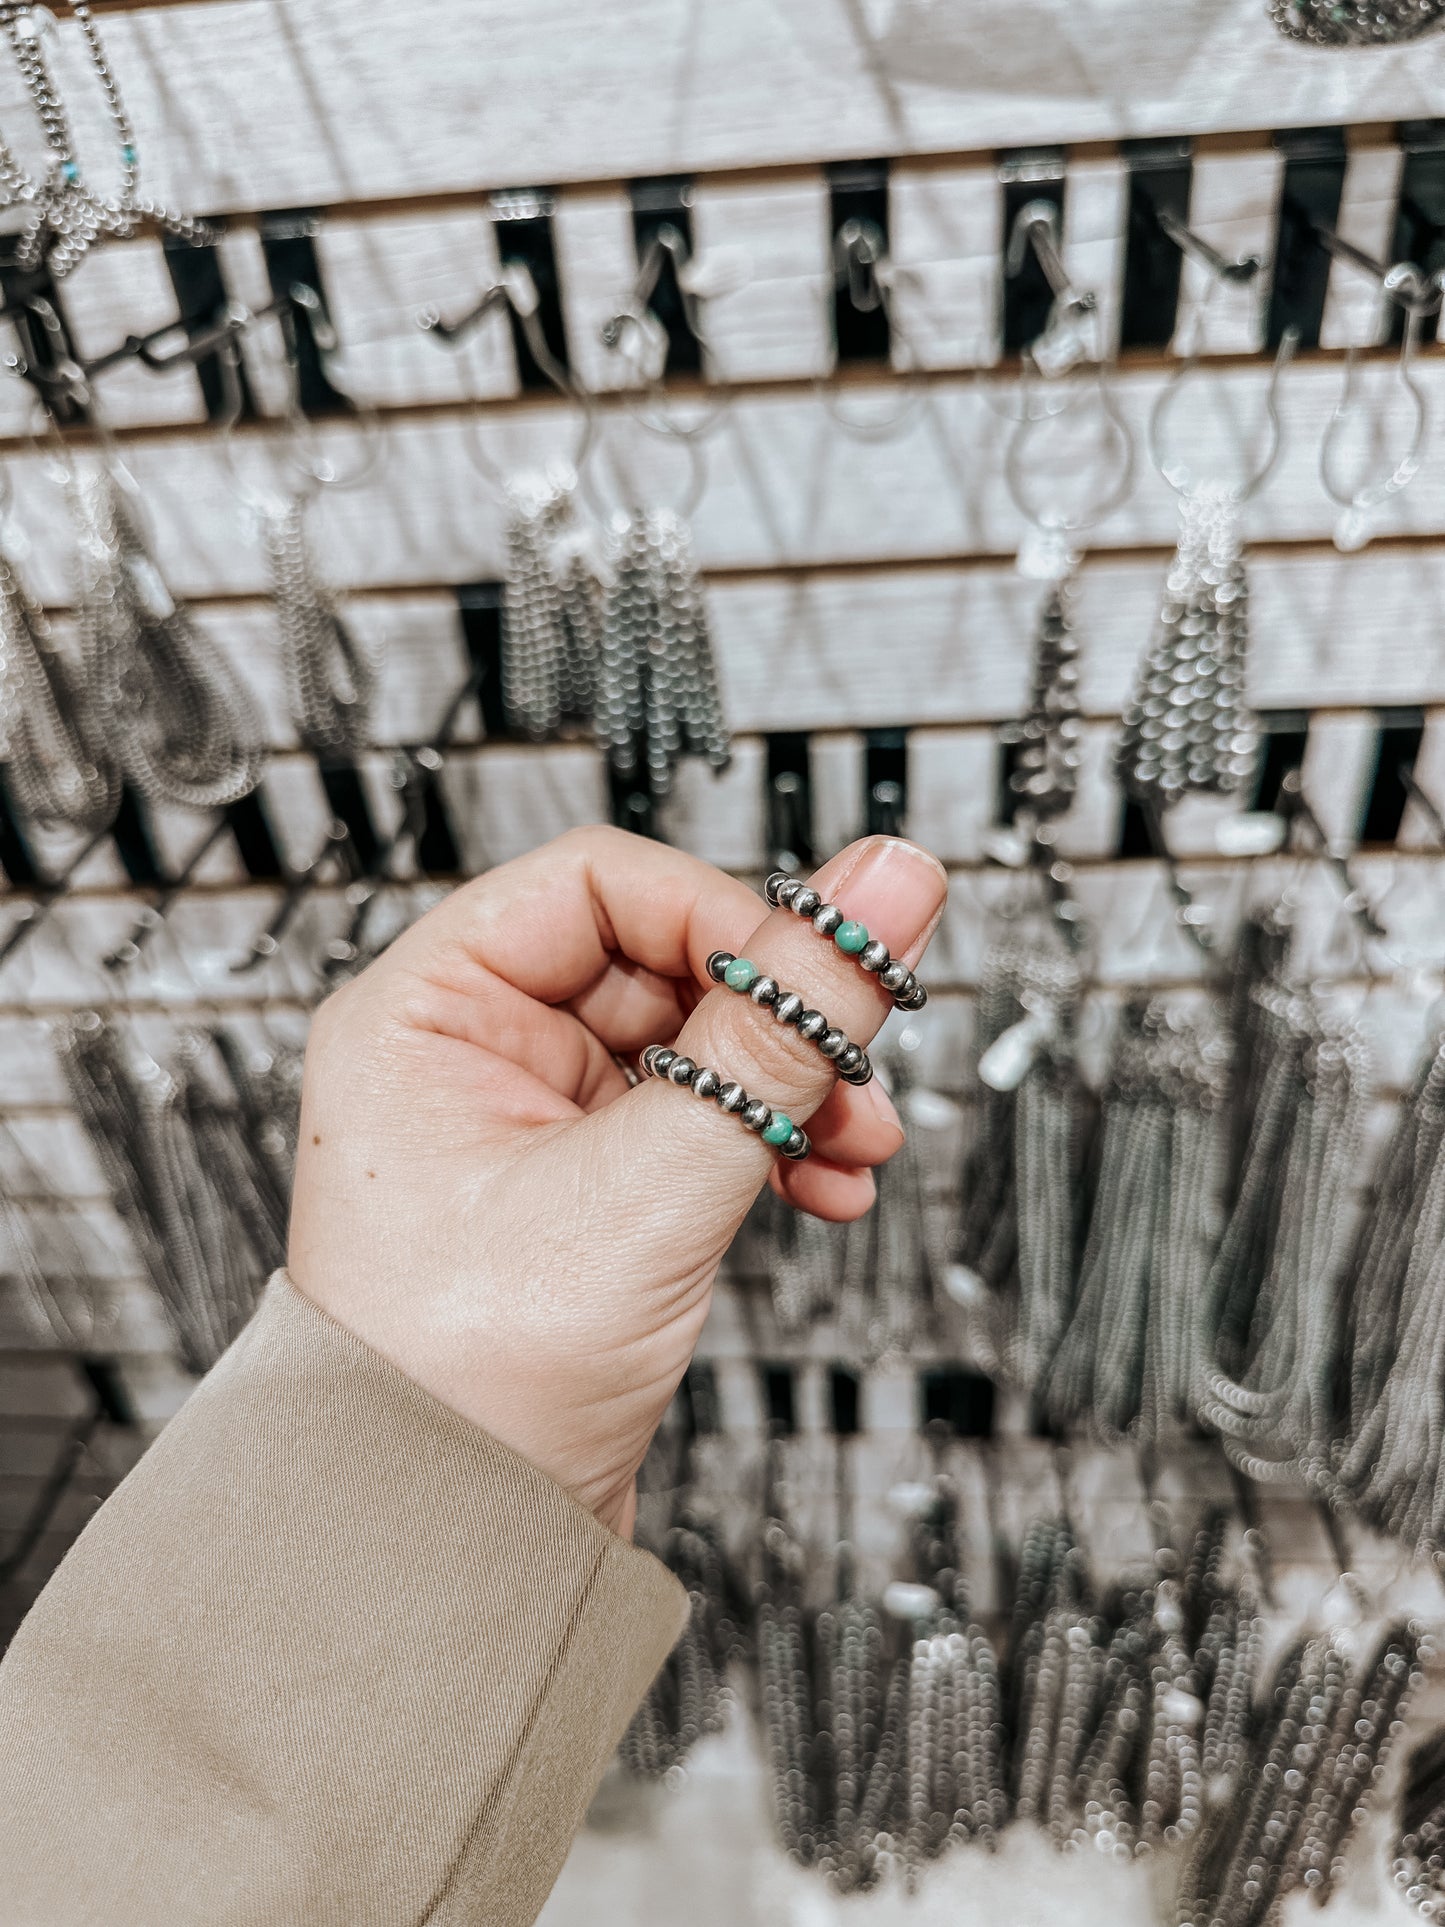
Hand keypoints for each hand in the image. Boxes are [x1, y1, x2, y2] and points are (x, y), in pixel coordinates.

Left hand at [287, 827, 946, 1535]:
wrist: (452, 1554)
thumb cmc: (478, 1379)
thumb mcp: (656, 1175)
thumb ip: (783, 1023)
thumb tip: (887, 879)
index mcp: (425, 1012)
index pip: (600, 886)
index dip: (724, 920)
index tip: (818, 981)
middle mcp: (464, 1055)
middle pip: (659, 964)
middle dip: (775, 1024)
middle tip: (859, 1074)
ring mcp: (522, 1128)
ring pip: (691, 1049)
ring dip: (789, 1088)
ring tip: (860, 1147)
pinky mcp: (575, 1195)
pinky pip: (690, 1124)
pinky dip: (765, 1144)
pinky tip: (827, 1186)